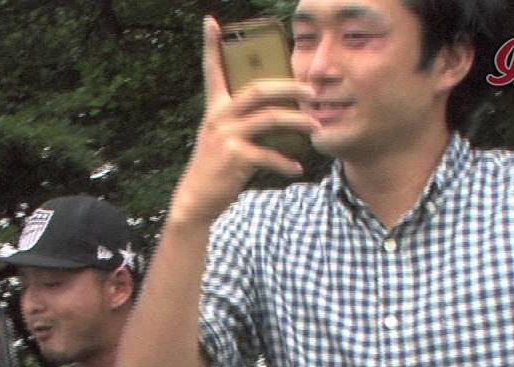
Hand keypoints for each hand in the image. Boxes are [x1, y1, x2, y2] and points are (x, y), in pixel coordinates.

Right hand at [167, 16, 317, 227]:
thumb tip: (280, 112)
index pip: (212, 70)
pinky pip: (269, 154)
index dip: (210, 45)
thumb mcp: (223, 137)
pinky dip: (285, 163)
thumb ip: (243, 121)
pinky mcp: (235, 157)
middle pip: (259, 89)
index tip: (211, 22)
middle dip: (290, 86)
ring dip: (298, 122)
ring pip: (271, 118)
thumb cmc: (216, 167)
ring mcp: (227, 136)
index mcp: (215, 108)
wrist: (197, 199)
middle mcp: (218, 116)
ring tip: (316, 126)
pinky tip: (296, 169)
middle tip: (313, 89)